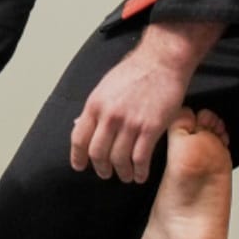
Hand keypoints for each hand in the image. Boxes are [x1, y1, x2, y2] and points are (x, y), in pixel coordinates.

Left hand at [69, 20, 224, 183]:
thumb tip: (78, 124)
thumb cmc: (134, 72)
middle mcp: (109, 116)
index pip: (79, 138)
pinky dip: (139, 171)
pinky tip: (140, 175)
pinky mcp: (151, 128)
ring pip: (118, 159)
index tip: (80, 166)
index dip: (77, 157)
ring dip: (121, 172)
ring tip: (125, 175)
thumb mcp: (105, 87)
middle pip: (97, 153)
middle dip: (100, 168)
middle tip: (105, 173)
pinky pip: (140, 158)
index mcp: (95, 105)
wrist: (161, 62)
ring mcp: (130, 123)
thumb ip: (94, 109)